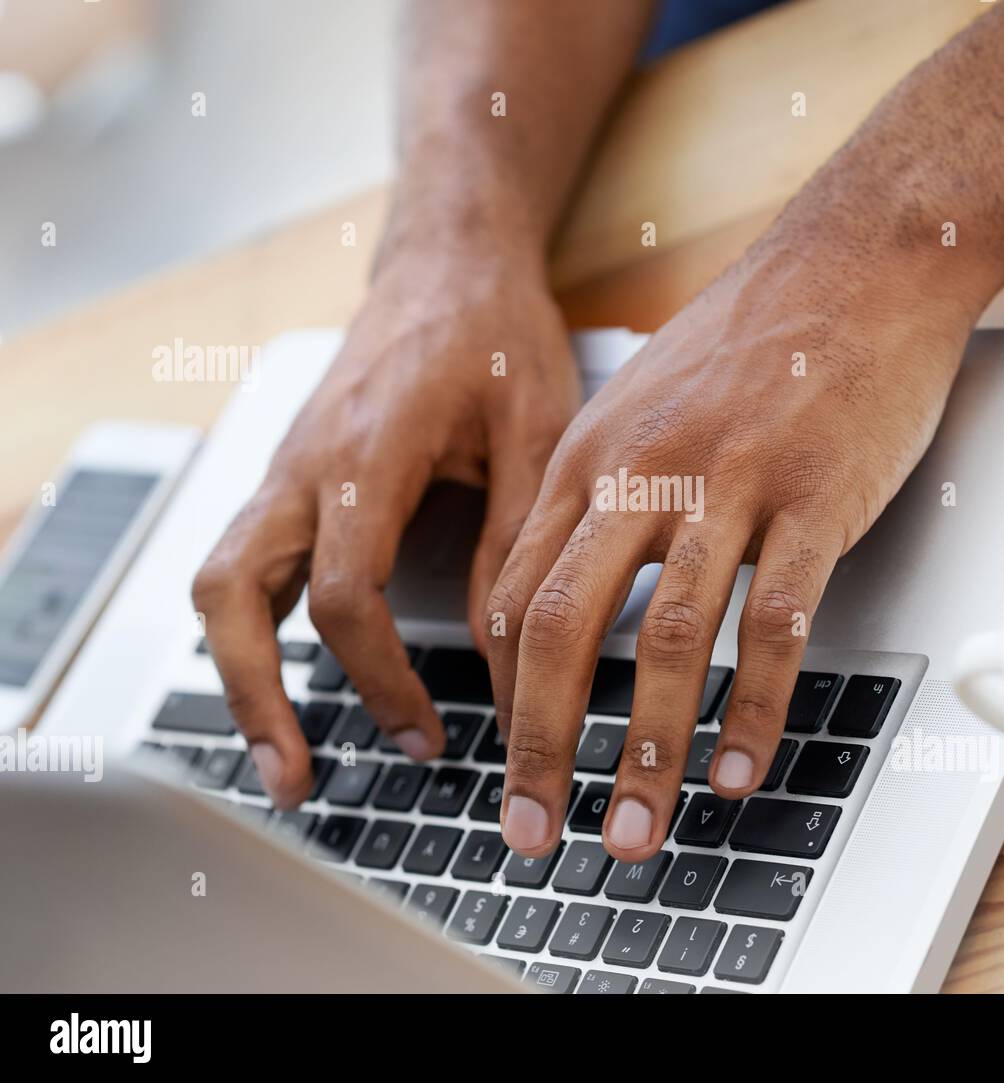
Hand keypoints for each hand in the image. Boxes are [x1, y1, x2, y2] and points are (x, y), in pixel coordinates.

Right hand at [193, 250, 579, 806]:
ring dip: (239, 671)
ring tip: (281, 750)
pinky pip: (244, 559)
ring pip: (218, 581)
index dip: (384, 681)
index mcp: (366, 455)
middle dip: (253, 697)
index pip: (345, 595)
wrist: (450, 262)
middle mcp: (304, 465)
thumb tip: (510, 658)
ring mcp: (285, 468)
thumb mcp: (537, 435)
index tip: (433, 733)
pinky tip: (296, 671)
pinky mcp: (290, 473)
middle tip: (294, 777)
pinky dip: (256, 626)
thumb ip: (516, 546)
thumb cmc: (498, 334)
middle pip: (231, 597)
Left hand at [487, 242, 974, 860]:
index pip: (510, 597)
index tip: (508, 762)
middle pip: (558, 628)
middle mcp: (641, 472)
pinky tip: (740, 768)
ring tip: (634, 831)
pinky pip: (773, 623)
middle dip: (537, 747)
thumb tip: (570, 594)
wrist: (856, 258)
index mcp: (587, 457)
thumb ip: (600, 495)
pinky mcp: (812, 496)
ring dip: (642, 750)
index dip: (500, 697)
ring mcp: (727, 483)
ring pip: (663, 638)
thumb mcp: (639, 407)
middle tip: (534, 834)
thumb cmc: (751, 341)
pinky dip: (752, 709)